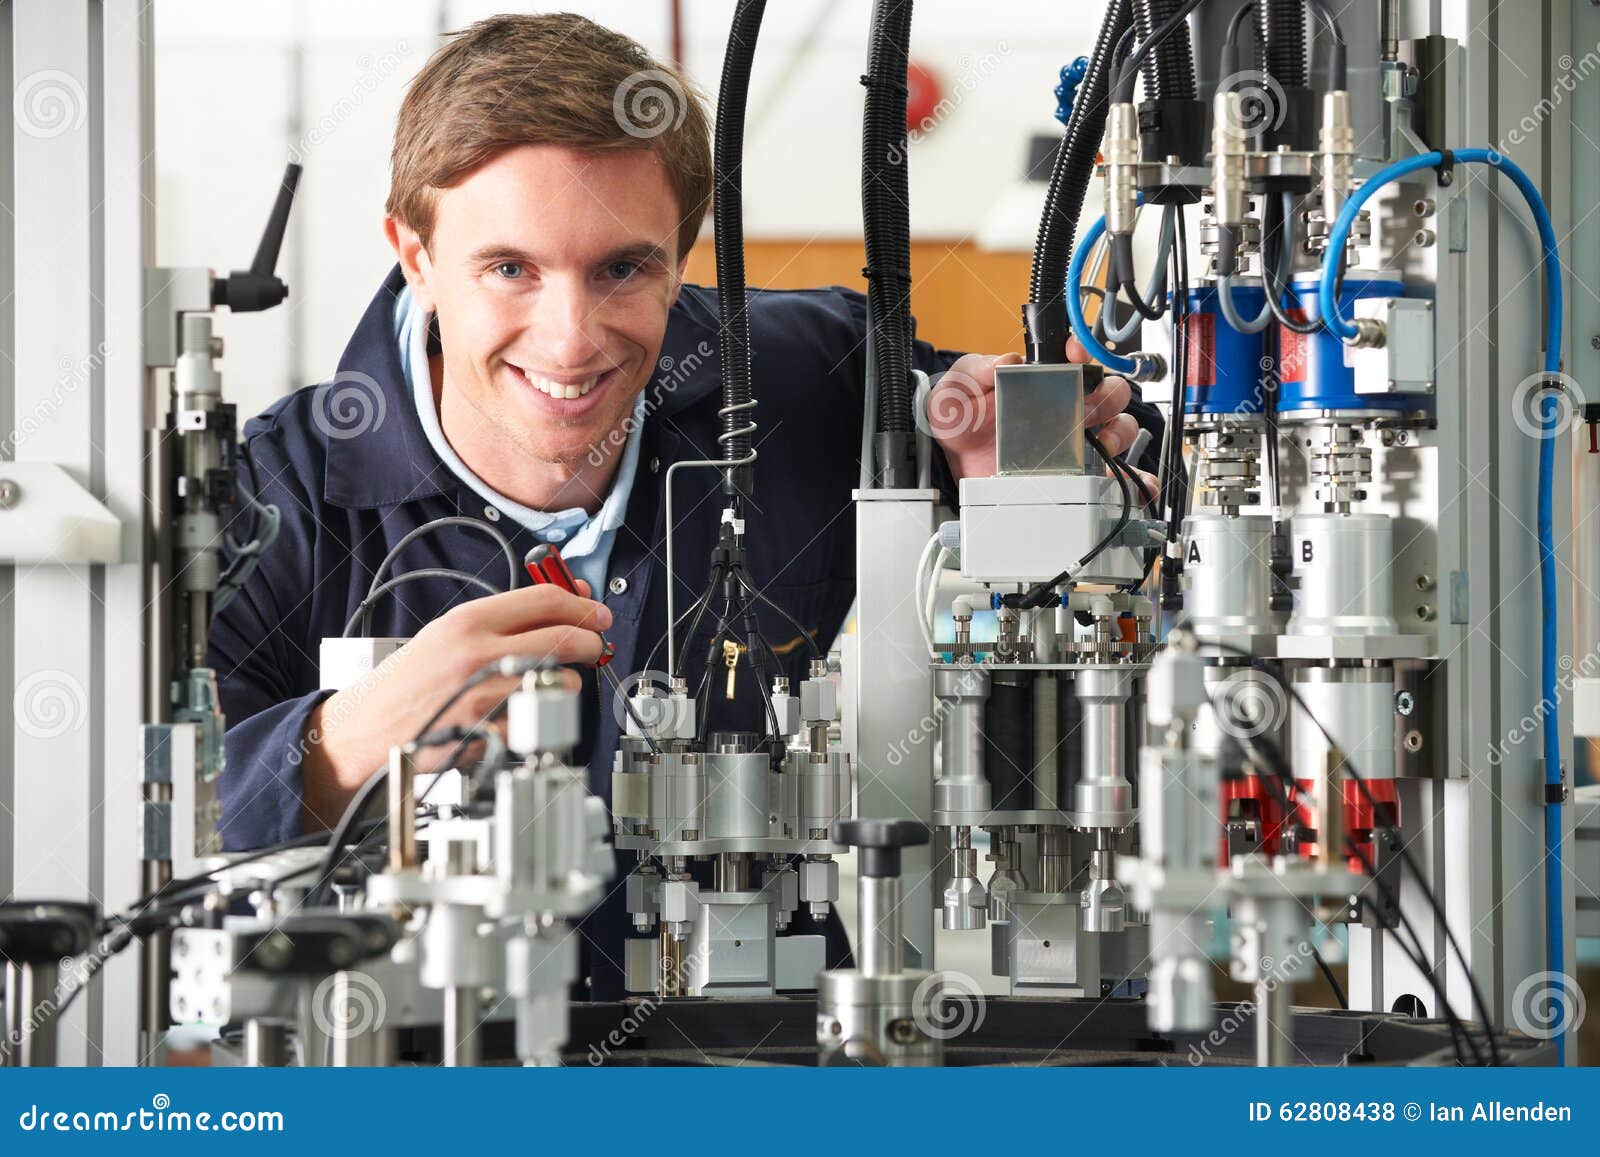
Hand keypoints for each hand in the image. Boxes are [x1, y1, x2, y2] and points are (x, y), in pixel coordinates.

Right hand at [299, 581, 608, 830]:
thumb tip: (562, 603)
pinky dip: (540, 716)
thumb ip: (502, 620)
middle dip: (591, 641)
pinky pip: (538, 719)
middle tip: (594, 645)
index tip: (597, 612)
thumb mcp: (447, 636)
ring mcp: (483, 695)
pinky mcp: (487, 733)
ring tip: (551, 682)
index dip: (582, 605)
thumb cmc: (404, 685)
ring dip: (568, 683)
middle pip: (563, 637)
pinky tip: (524, 713)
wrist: (362, 734)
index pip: (545, 599)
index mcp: (466, 622)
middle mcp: (476, 654)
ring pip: (560, 681)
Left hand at [926, 348, 1156, 495]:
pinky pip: (1117, 476)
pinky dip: (1134, 480)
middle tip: (1087, 411)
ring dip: (1119, 433)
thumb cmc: (961, 422)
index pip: (1075, 359)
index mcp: (1043, 381)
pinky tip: (1132, 484)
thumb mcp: (957, 390)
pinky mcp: (1079, 473)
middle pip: (1109, 392)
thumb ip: (974, 370)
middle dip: (1107, 397)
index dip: (1083, 352)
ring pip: (1120, 428)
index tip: (1076, 356)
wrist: (956, 465)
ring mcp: (1076, 440)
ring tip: (1102, 445)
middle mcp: (1067, 407)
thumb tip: (1004, 360)